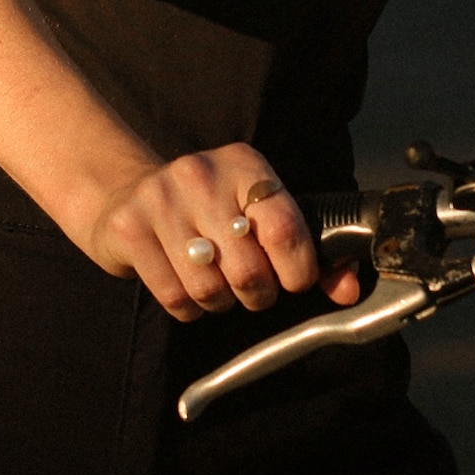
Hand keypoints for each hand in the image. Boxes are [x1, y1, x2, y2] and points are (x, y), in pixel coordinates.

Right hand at [83, 147, 352, 320]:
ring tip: (215, 282)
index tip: (293, 280)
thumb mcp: (258, 213)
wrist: (126, 194)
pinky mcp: (130, 228)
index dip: (297, 270)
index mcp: (245, 166)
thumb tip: (348, 291)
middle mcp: (202, 175)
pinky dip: (188, 308)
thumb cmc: (209, 212)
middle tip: (251, 287)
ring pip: (210, 290)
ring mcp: (161, 199)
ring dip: (220, 302)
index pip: (284, 228)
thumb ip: (309, 251)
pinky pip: (174, 297)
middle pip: (248, 270)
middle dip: (257, 293)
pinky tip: (185, 284)